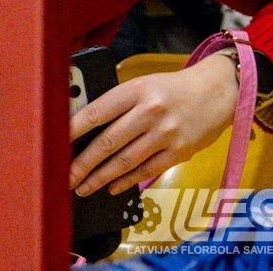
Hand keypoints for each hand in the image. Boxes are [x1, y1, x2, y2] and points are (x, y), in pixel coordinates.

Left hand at [70, 52, 237, 196]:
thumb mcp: (141, 85)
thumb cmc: (170, 89)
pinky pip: (148, 170)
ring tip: (83, 186)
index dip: (73, 130)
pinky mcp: (181, 152)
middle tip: (66, 176)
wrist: (217, 92)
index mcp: (135, 90)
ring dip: (101, 177)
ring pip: (126, 161)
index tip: (55, 143)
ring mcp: (167, 134)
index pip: (96, 112)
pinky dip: (127, 181)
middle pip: (108, 141)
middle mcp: (150, 112)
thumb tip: (82, 123)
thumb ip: (116, 102)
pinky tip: (111, 187)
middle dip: (83, 163)